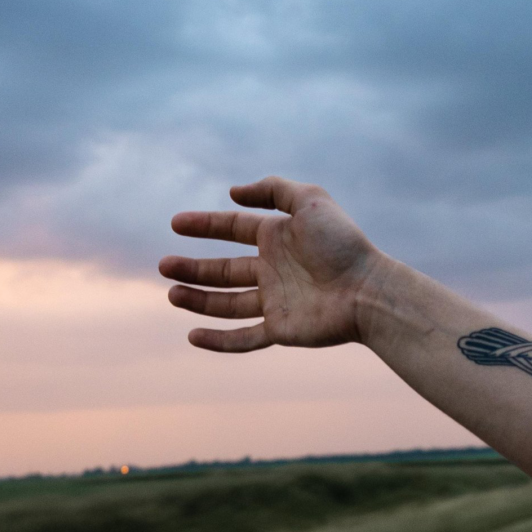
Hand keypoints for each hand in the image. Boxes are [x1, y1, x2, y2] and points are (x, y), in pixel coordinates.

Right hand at [159, 176, 379, 352]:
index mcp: (278, 237)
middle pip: (223, 269)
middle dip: (193, 268)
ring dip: (198, 300)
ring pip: (227, 303)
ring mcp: (275, 300)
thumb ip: (273, 190)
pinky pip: (244, 337)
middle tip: (163, 266)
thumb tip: (233, 193)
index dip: (204, 225)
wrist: (369, 291)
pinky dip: (218, 340)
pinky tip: (193, 336)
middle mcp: (273, 268)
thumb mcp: (311, 200)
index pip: (233, 228)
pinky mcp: (281, 329)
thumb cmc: (343, 244)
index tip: (176, 223)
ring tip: (171, 294)